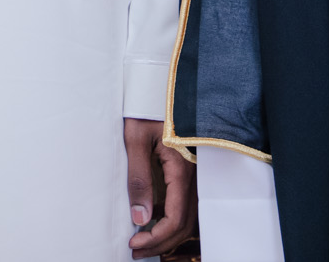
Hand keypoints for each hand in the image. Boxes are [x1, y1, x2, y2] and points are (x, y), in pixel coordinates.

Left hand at [125, 117, 193, 257]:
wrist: (160, 83)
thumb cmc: (147, 106)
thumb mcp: (136, 139)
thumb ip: (138, 177)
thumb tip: (139, 217)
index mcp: (182, 169)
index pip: (176, 218)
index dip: (157, 237)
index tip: (134, 242)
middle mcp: (194, 175)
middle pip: (185, 223)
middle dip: (161, 243)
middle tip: (136, 250)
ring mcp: (194, 173)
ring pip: (188, 216)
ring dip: (167, 234)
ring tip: (142, 241)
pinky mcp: (189, 169)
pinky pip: (185, 202)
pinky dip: (171, 218)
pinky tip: (151, 218)